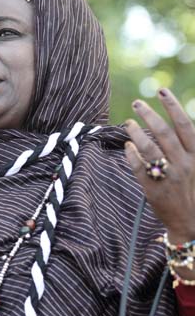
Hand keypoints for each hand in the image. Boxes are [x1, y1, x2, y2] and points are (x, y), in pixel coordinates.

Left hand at [124, 88, 194, 243]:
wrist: (192, 224)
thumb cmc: (194, 192)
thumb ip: (189, 147)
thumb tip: (175, 125)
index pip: (184, 125)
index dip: (173, 105)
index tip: (162, 90)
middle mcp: (184, 164)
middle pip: (164, 133)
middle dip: (149, 114)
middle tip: (136, 103)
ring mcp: (169, 177)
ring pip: (149, 149)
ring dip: (136, 133)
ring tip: (127, 123)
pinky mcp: (154, 189)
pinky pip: (139, 168)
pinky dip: (132, 155)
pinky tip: (128, 146)